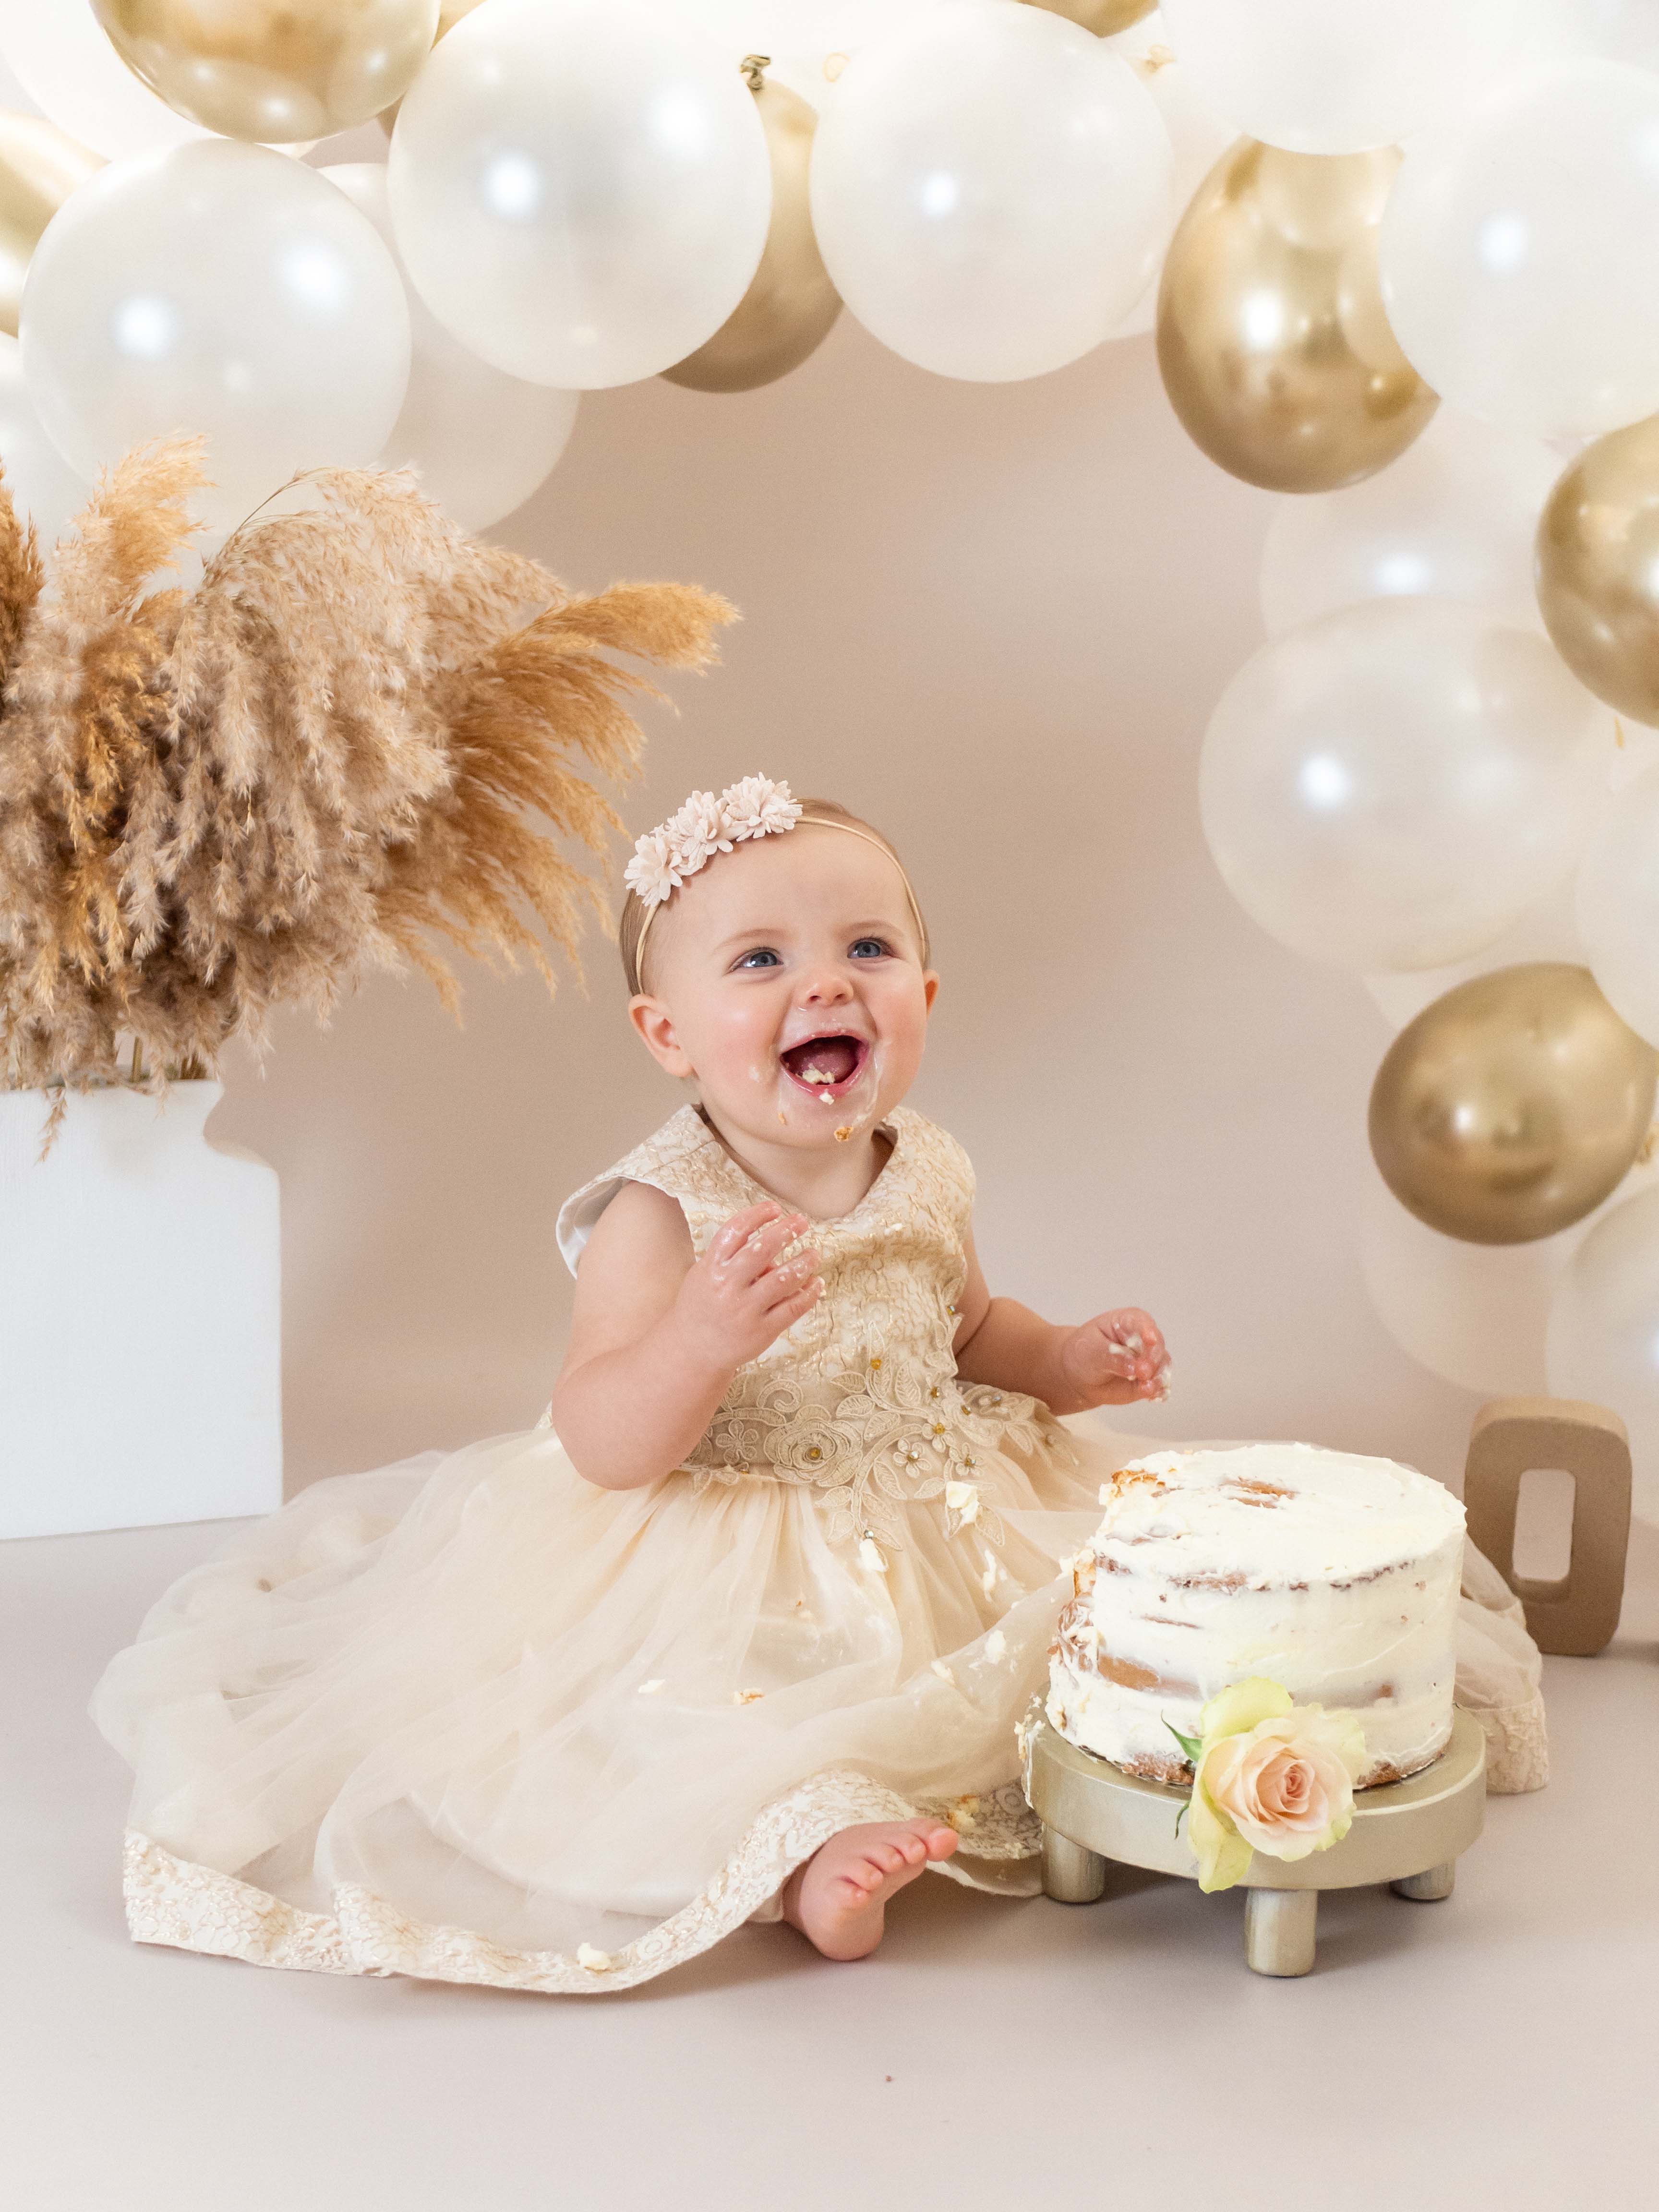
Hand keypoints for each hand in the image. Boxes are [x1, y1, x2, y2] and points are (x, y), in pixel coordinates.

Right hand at [673, 1201, 822, 1375]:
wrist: (692, 1351)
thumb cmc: (702, 1306)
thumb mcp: (704, 1275)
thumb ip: (731, 1257)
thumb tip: (771, 1246)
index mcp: (711, 1268)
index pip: (735, 1231)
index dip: (757, 1215)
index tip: (774, 1208)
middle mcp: (727, 1286)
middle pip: (762, 1250)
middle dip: (786, 1231)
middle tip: (802, 1222)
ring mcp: (745, 1310)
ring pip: (783, 1279)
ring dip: (804, 1262)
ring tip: (814, 1253)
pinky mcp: (762, 1331)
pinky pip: (792, 1307)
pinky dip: (809, 1293)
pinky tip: (817, 1283)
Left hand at [1059, 1307, 1169, 1408]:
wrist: (1080, 1375)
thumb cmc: (1085, 1353)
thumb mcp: (1091, 1350)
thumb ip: (1112, 1357)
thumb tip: (1133, 1367)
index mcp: (1127, 1322)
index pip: (1142, 1322)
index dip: (1148, 1330)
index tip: (1150, 1341)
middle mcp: (1143, 1339)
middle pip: (1156, 1346)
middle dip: (1152, 1359)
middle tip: (1143, 1373)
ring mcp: (1148, 1359)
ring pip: (1162, 1365)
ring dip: (1157, 1377)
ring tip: (1146, 1388)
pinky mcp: (1150, 1379)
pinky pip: (1160, 1384)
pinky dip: (1159, 1391)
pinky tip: (1152, 1397)